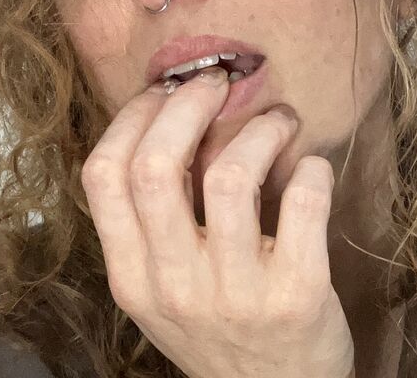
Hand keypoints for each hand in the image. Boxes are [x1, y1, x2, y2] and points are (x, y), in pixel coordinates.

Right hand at [81, 65, 355, 377]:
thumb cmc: (220, 332)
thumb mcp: (164, 290)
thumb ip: (153, 226)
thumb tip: (170, 120)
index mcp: (133, 278)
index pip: (104, 176)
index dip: (133, 117)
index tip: (165, 91)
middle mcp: (175, 287)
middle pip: (157, 167)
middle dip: (188, 105)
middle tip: (219, 84)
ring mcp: (237, 295)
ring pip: (231, 175)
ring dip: (260, 129)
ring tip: (279, 121)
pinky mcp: (299, 295)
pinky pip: (304, 201)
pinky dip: (312, 168)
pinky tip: (311, 167)